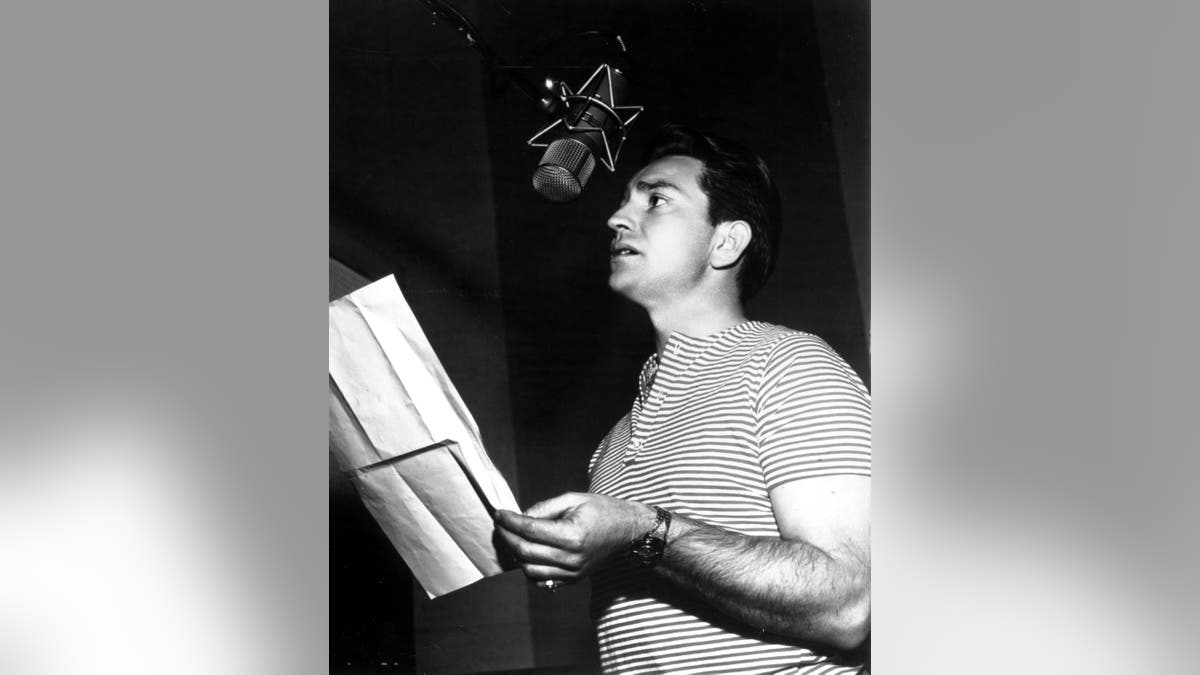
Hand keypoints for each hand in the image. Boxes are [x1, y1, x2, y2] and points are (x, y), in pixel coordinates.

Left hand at [494, 492, 652, 581]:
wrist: (627, 531)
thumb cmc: (602, 510)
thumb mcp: (574, 499)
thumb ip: (545, 508)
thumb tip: (521, 516)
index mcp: (572, 535)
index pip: (530, 530)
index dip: (510, 521)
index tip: (498, 513)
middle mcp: (571, 558)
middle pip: (525, 552)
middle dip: (507, 537)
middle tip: (500, 525)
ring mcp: (572, 573)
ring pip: (530, 570)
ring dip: (515, 554)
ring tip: (511, 538)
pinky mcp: (573, 580)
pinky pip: (542, 580)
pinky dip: (529, 569)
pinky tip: (526, 554)